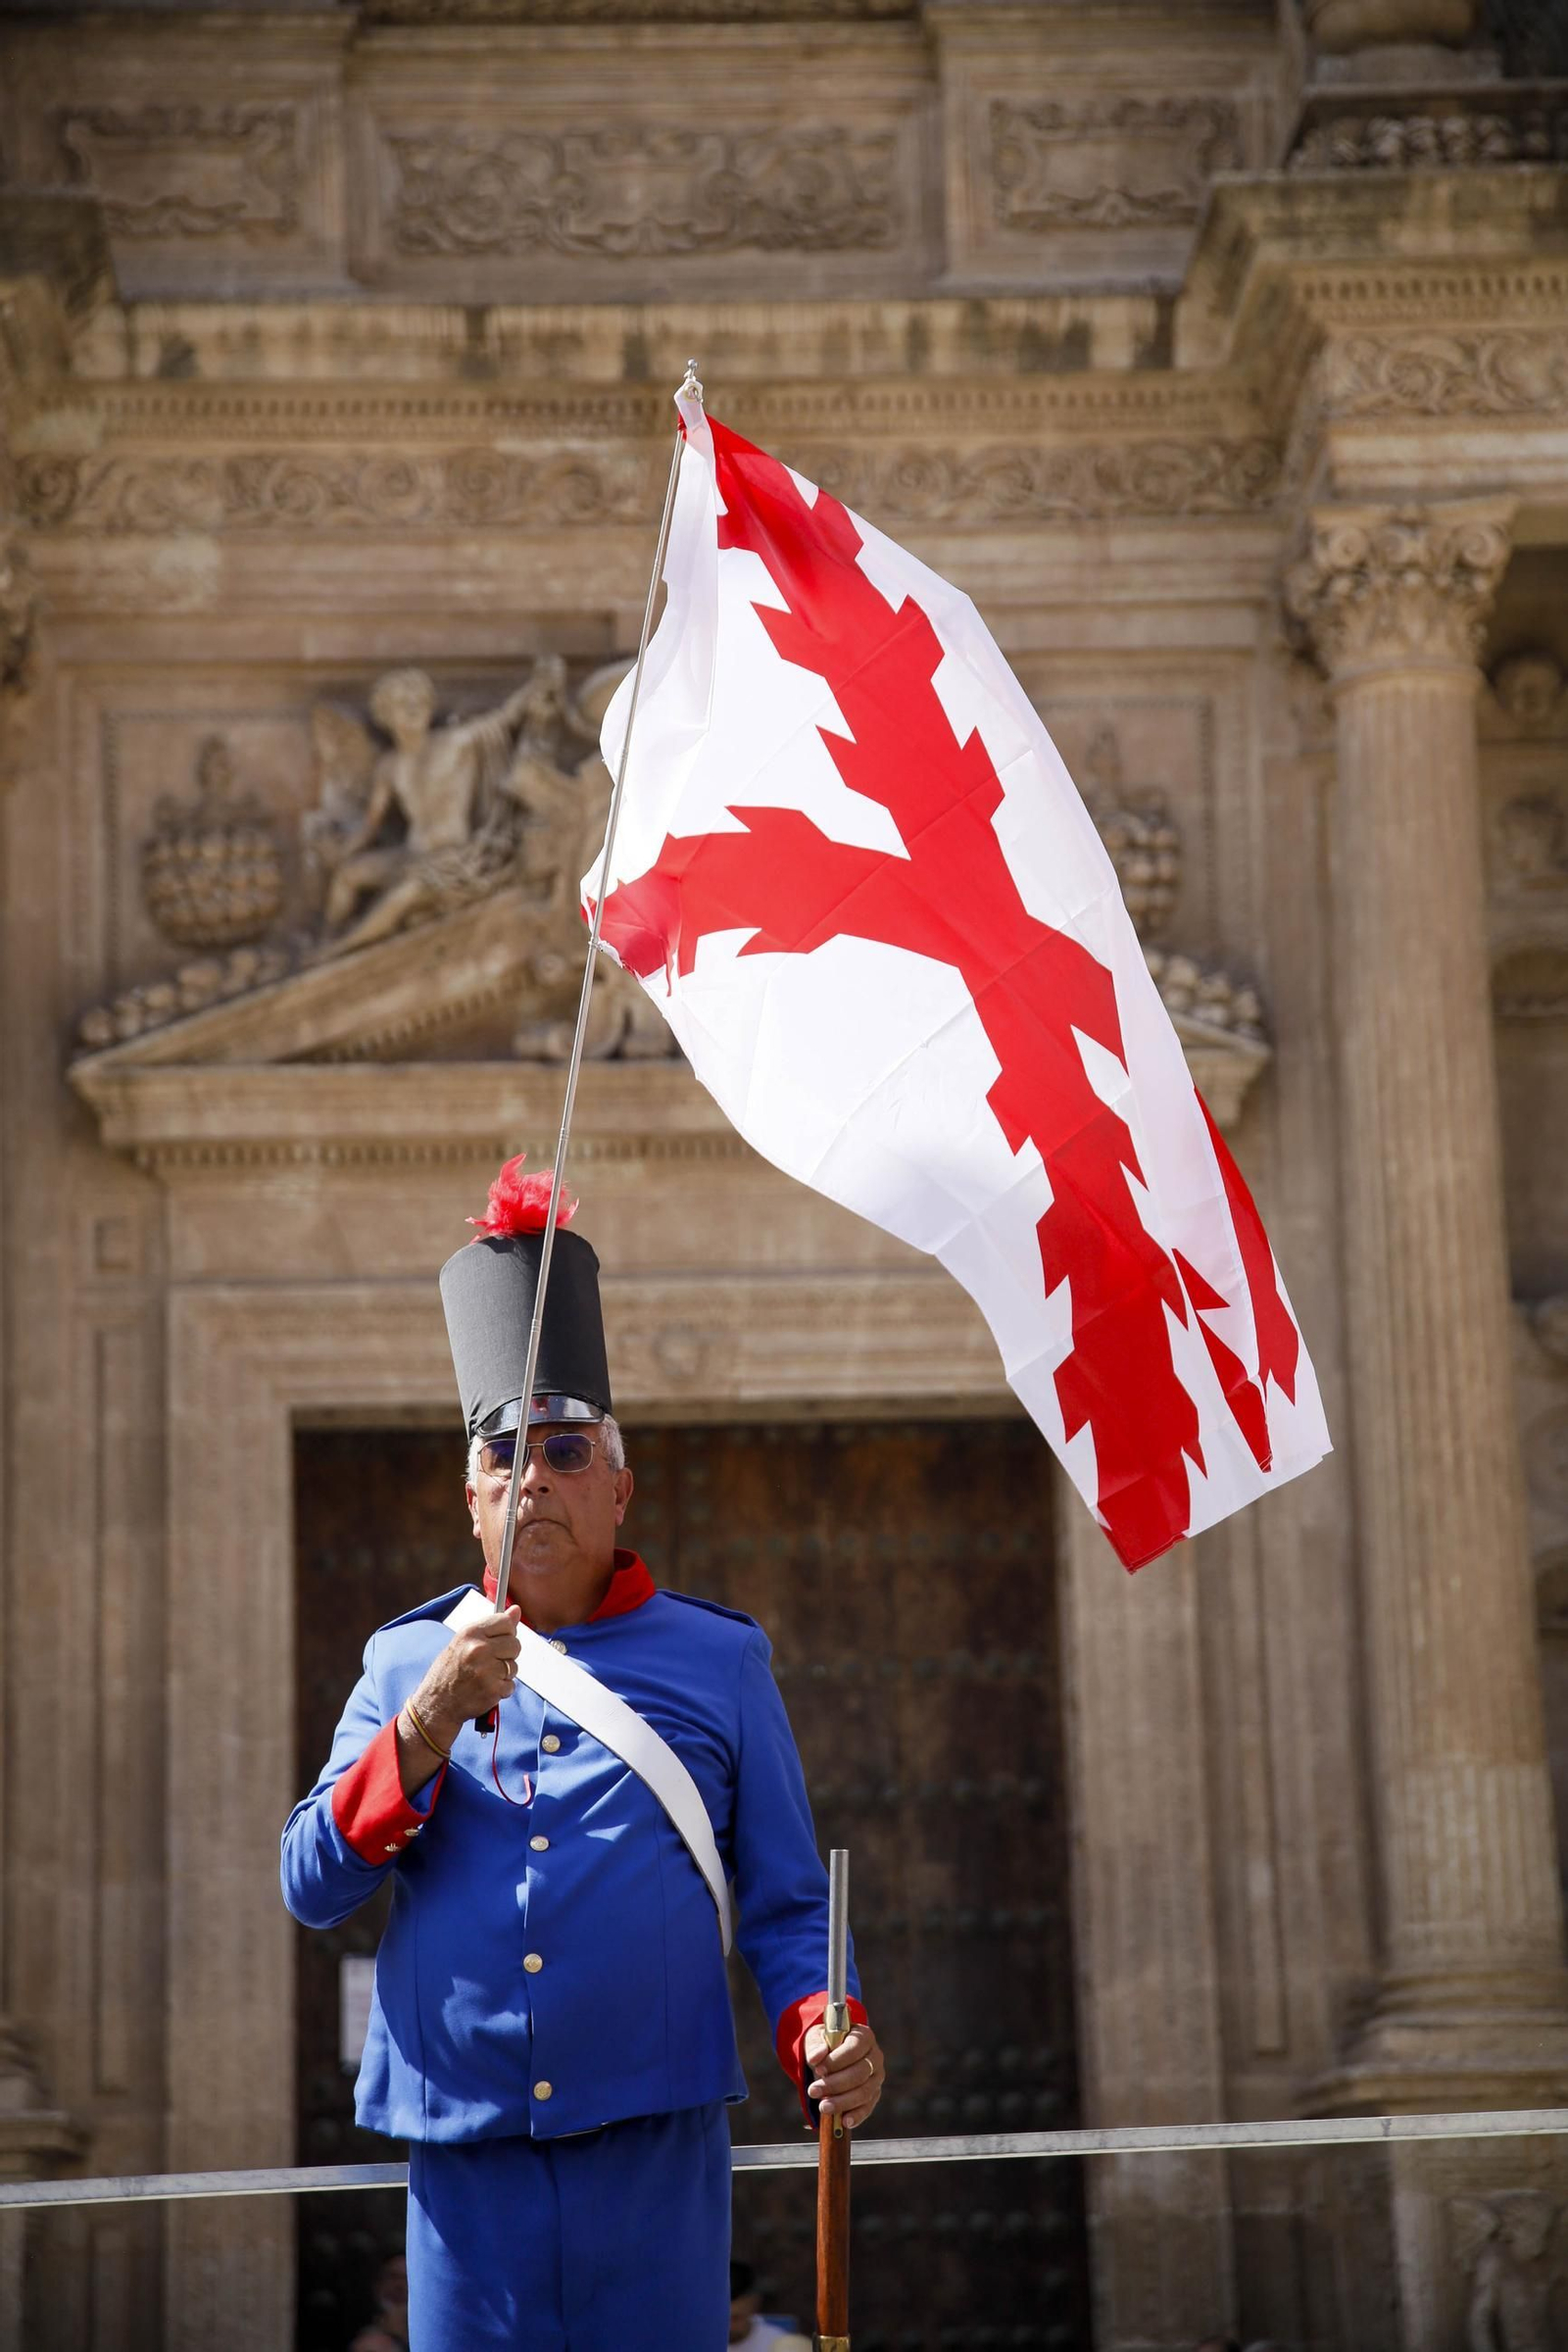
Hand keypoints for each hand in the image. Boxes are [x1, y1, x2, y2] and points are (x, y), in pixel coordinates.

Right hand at [414, 1606, 520, 1742]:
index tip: (500, 1640)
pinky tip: (486, 1689)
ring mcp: (486, 1670)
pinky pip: (510, 1685)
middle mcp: (479, 1649)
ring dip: (504, 1674)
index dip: (506, 1632)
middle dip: (507, 1654)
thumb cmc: (448, 1672)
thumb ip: (490, 1627)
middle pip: (515, 1644)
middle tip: (490, 1663)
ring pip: (513, 1666)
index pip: (505, 1621)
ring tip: (484, 1677)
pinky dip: (502, 1689)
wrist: (435, 1704)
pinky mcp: (492, 1689)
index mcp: (470, 1633)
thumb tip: (516, 1610)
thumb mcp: (463, 1642)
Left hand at [805, 2019, 884, 2131]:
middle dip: (835, 2084)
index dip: (836, 2060)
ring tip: (823, 2107)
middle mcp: (875, 2057)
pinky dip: (856, 2115)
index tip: (818, 2069)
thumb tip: (816, 2057)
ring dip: (842, 2102)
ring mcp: (877, 2077)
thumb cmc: (824, 2045)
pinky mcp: (874, 2095)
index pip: (854, 2048)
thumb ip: (814, 2046)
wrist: (830, 2058)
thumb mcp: (816, 2039)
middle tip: (813, 2091)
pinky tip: (843, 2121)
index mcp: (864, 2037)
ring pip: (864, 2092)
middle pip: (860, 2073)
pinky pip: (868, 2107)